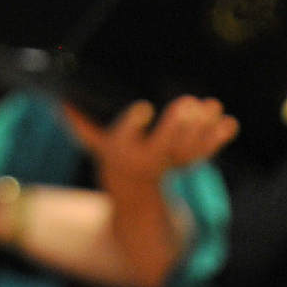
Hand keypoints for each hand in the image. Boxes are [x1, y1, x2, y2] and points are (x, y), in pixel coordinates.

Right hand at [63, 97, 237, 189]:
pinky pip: (202, 154)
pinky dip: (216, 140)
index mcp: (117, 151)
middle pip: (160, 146)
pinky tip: (229, 124)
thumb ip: (78, 120)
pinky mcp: (185, 163)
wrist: (130, 189)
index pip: (122, 137)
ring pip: (185, 151)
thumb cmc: (110, 149)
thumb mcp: (91, 139)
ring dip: (202, 132)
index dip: (133, 124)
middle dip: (174, 126)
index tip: (144, 108)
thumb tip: (56, 98)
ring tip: (215, 109)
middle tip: (187, 104)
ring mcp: (167, 164)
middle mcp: (142, 160)